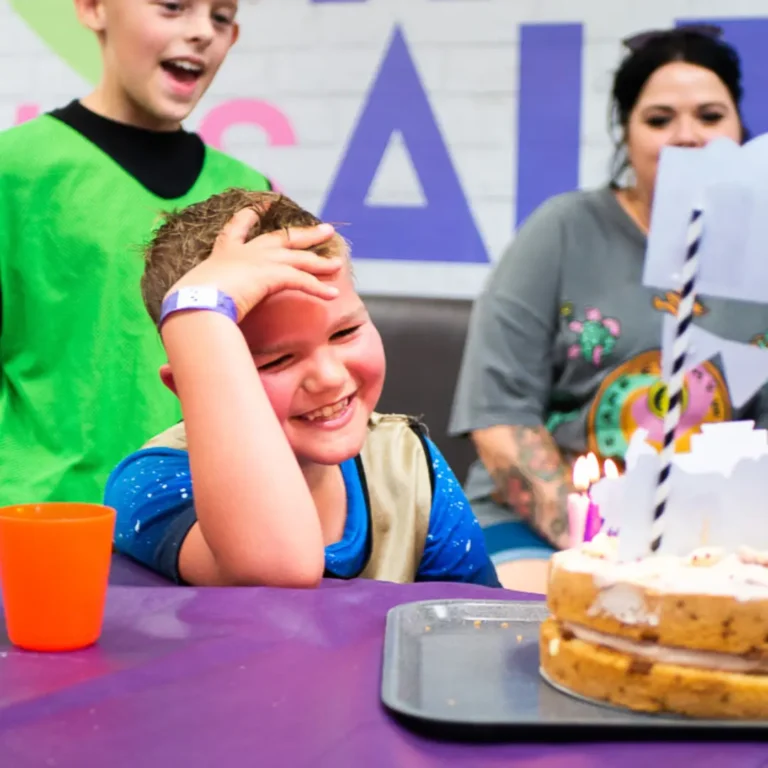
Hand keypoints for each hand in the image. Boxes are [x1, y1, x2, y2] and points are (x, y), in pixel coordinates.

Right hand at [167, 207, 341, 320]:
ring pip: (299, 258)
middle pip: (282, 238)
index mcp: (223, 253)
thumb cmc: (188, 304)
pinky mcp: (272, 274)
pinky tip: (332, 294)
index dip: (250, 215)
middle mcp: (245, 251)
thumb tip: (188, 322)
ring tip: (338, 264)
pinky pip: (302, 280)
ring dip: (320, 262)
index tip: (262, 203)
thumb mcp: (194, 297)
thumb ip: (200, 301)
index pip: (237, 228)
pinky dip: (318, 288)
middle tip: (325, 230)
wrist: (194, 302)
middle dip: (305, 234)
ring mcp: (260, 260)